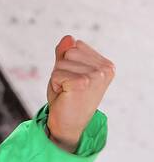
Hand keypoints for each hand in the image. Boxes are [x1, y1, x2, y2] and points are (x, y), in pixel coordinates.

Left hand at [46, 35, 114, 151]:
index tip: (74, 81)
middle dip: (61, 69)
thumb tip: (68, 37)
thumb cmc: (68, 97)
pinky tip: (65, 96)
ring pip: (61, 63)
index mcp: (106, 64)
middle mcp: (105, 69)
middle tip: (69, 88)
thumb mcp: (66, 70)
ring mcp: (96, 76)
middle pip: (68, 52)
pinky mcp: (82, 83)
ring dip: (58, 78)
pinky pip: (56, 74)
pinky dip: (55, 85)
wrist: (68, 124)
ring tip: (68, 92)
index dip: (67, 63)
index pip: (75, 45)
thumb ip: (66, 53)